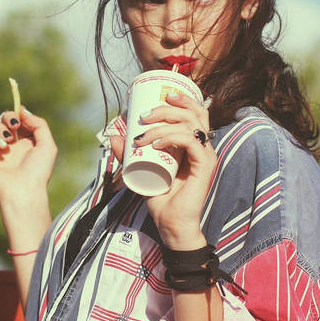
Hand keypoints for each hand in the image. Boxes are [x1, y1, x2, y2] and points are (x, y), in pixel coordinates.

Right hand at [0, 107, 56, 210]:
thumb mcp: (47, 145)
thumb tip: (23, 111)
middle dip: (8, 116)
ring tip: (9, 139)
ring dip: (0, 127)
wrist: (24, 190)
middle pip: (3, 120)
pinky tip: (3, 146)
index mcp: (26, 142)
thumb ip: (39, 124)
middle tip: (15, 125)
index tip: (21, 113)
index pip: (19, 120)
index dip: (19, 114)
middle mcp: (11, 145)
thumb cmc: (38, 171)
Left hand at [109, 93, 215, 249]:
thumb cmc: (160, 199)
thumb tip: (114, 136)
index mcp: (193, 144)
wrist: (171, 224)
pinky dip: (172, 137)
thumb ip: (128, 155)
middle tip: (145, 116)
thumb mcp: (140, 170)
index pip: (195, 112)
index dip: (182, 99)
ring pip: (189, 124)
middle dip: (167, 108)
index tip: (160, 96)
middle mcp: (202, 147)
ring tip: (142, 136)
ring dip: (162, 124)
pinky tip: (156, 144)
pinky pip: (191, 141)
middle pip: (194, 112)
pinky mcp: (205, 166)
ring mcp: (205, 156)